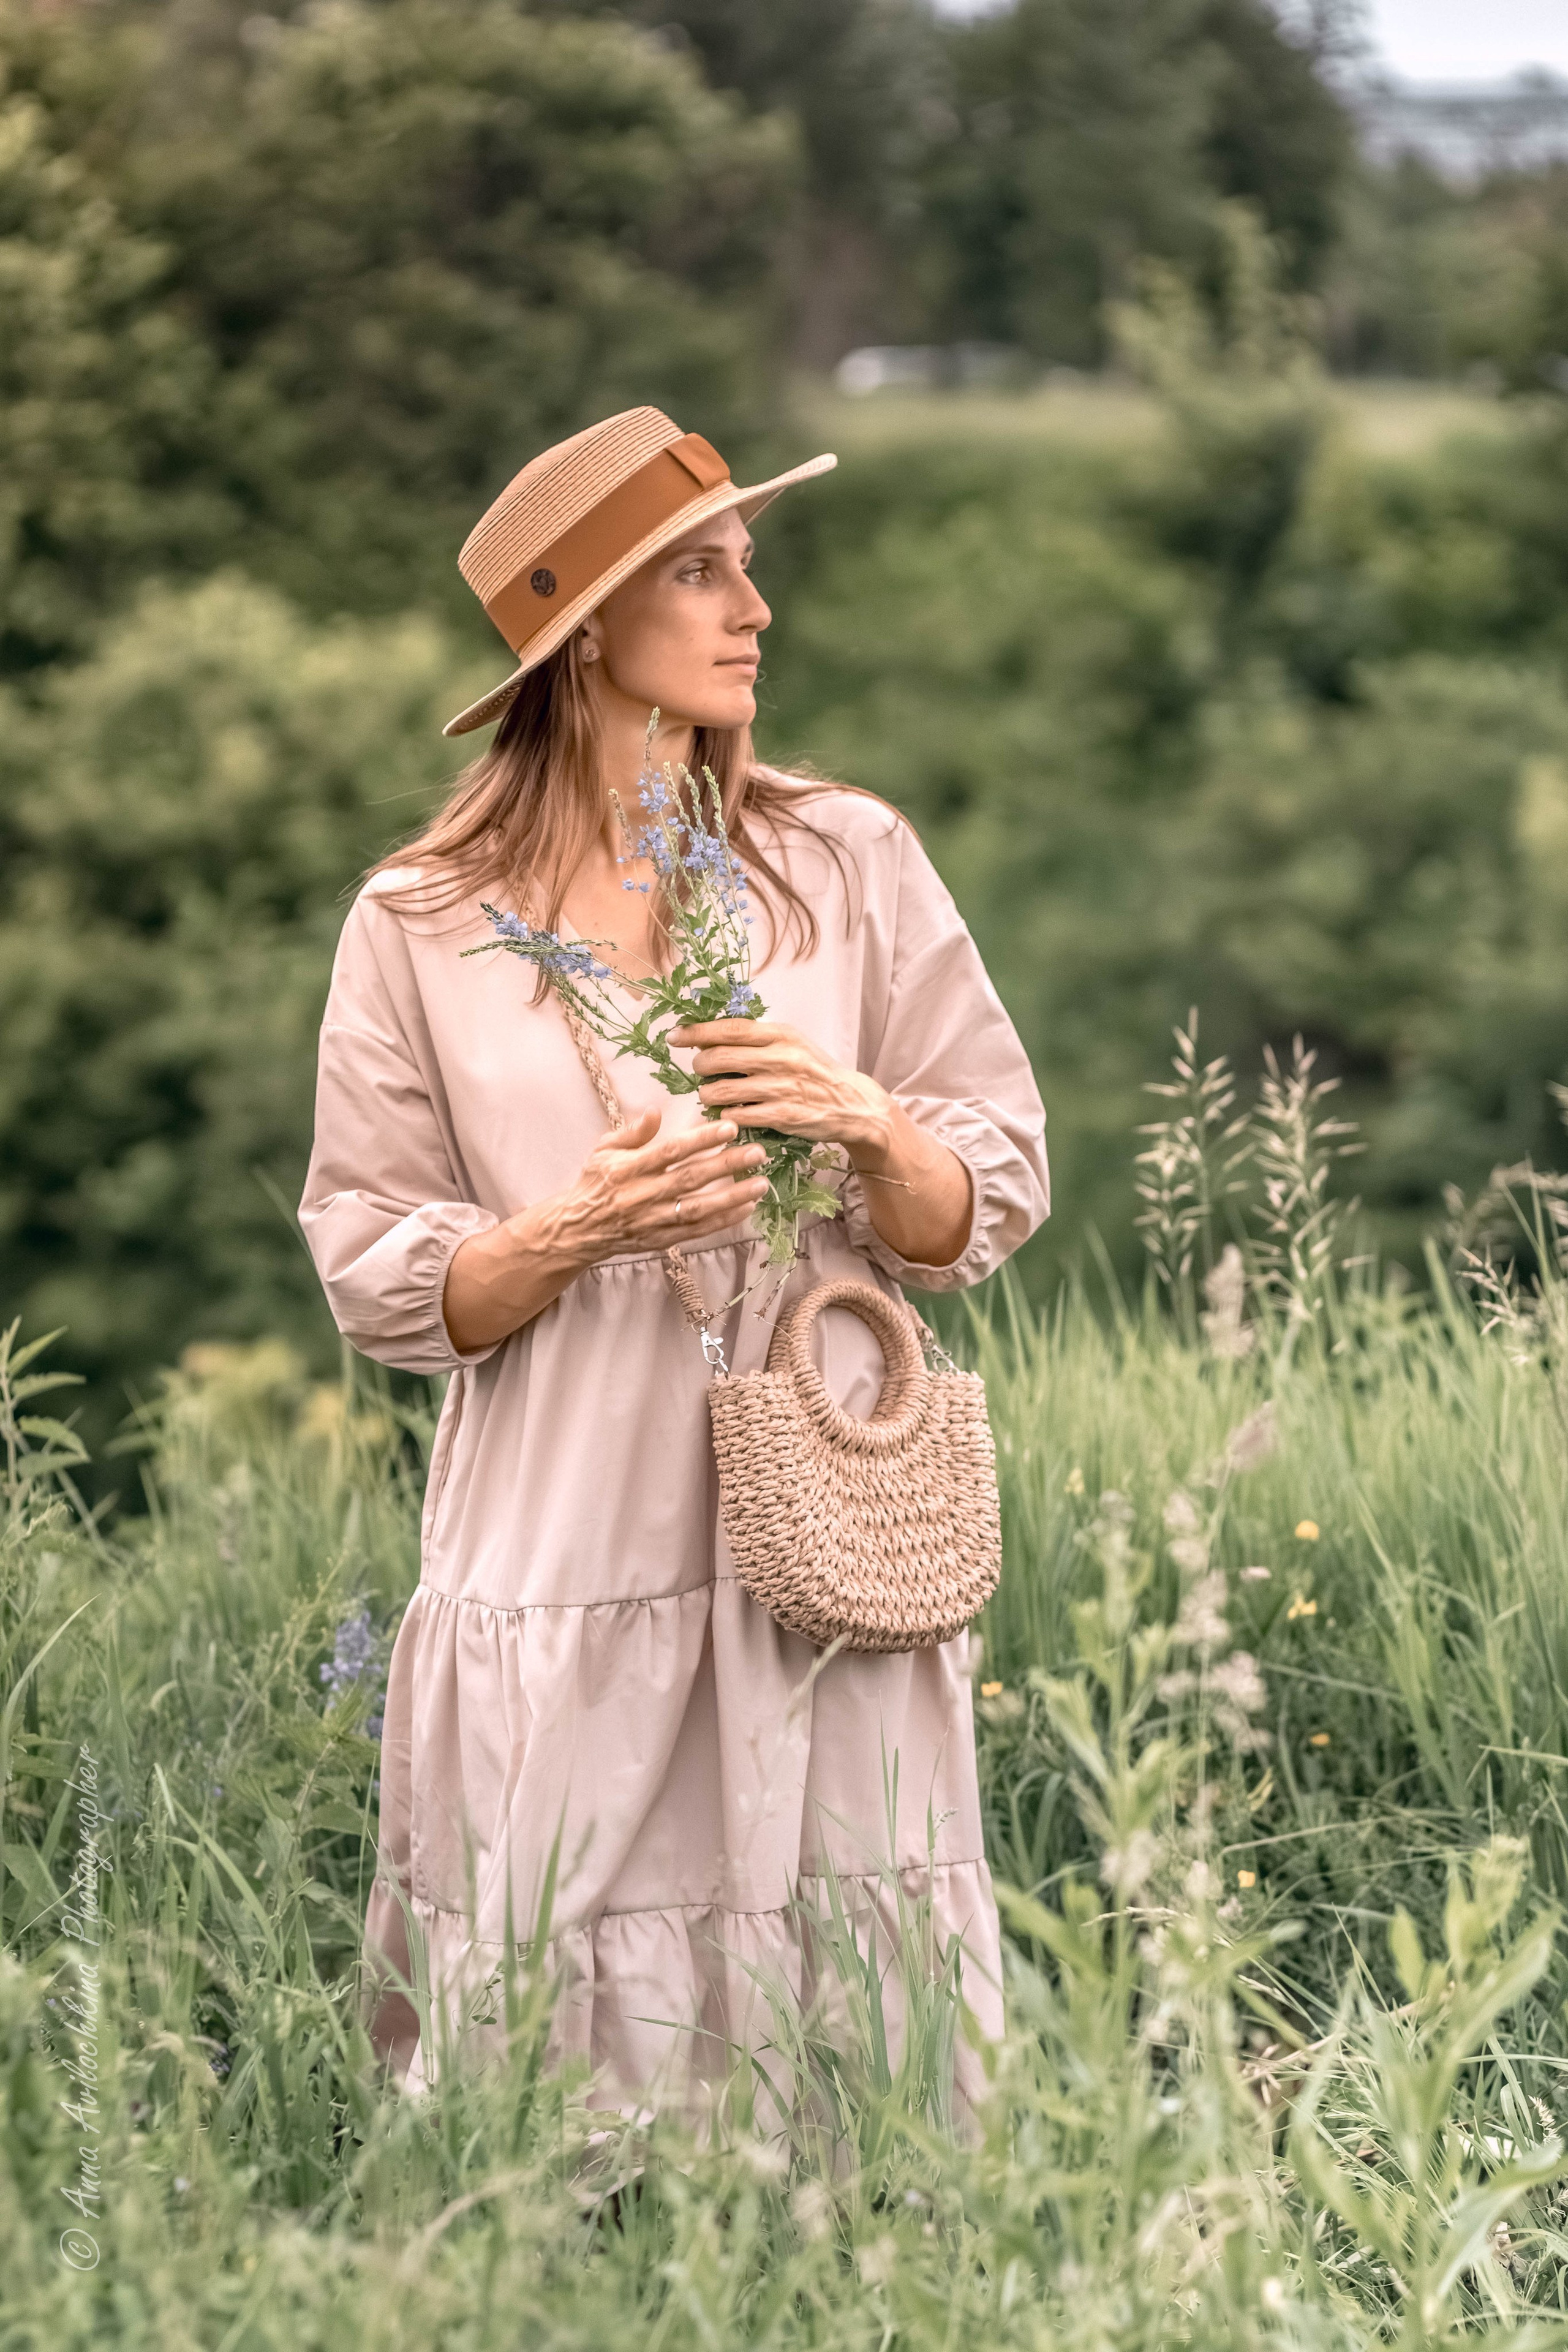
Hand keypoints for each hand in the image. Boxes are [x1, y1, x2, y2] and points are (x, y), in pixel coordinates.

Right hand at [442, 1111, 766, 1354]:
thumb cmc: (594, 1183)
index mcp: (627, 1169)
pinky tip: (747, 1208)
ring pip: (698, 1208)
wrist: (577, 1230)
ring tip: (761, 1184)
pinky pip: (697, 1231)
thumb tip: (656, 1110)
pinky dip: (723, 1221)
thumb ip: (632, 1132)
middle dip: (726, 1165)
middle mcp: (641, 1196)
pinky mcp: (661, 1240)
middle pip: (690, 1179)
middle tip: (757, 1153)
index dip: (701, 1139)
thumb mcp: (604, 1150)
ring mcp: (652, 1221)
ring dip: (733, 1197)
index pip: (670, 1152)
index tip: (729, 1127)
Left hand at [671, 1018, 974, 1272]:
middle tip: (702, 1071)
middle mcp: (781, 1058)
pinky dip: (726, 1116)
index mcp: (781, 1035)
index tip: (674, 1035)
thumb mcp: (792, 1044)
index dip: (697, 1031)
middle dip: (700, 1066)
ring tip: (713, 1095)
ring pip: (720, 1090)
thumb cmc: (814, 1071)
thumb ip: (757, 1039)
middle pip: (717, 1058)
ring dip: (708, 1094)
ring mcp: (781, 1089)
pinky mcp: (782, 1117)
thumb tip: (709, 1034)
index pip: (729, 1028)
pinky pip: (736, 1116)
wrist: (851, 1104)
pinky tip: (731, 1114)